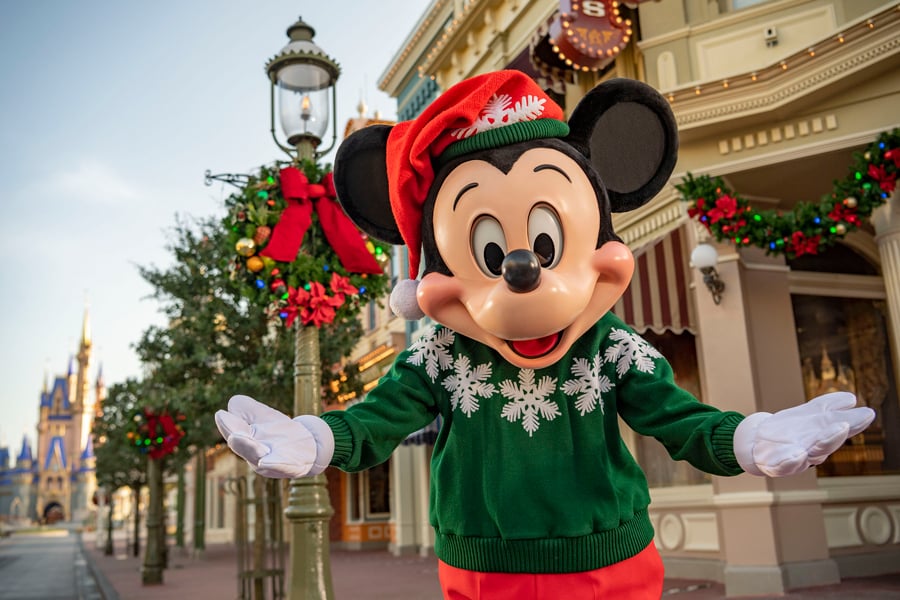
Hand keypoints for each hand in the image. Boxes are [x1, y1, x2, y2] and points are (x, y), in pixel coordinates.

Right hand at [214, 395, 333, 477]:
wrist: (310, 445)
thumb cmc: (281, 433)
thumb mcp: (264, 417)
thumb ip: (248, 410)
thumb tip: (232, 403)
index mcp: (247, 440)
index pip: (235, 431)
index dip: (227, 424)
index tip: (220, 414)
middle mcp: (256, 454)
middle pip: (244, 447)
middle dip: (238, 440)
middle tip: (232, 434)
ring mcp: (271, 461)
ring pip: (258, 457)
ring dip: (250, 449)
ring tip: (240, 440)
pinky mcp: (289, 465)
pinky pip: (280, 466)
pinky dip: (273, 464)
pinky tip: (266, 461)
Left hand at [734, 392, 874, 476]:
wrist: (756, 442)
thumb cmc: (788, 431)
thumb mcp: (808, 416)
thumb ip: (828, 407)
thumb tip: (851, 398)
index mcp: (821, 436)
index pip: (838, 427)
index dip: (854, 423)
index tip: (867, 413)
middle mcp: (812, 449)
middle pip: (826, 443)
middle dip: (835, 435)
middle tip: (844, 425)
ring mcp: (795, 458)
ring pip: (810, 454)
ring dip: (820, 445)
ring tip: (826, 435)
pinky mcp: (777, 465)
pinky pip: (785, 464)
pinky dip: (792, 461)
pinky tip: (798, 455)